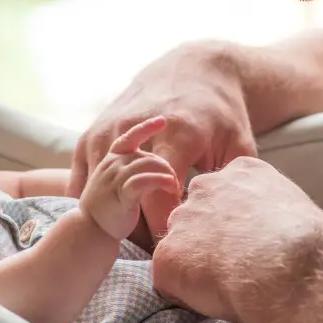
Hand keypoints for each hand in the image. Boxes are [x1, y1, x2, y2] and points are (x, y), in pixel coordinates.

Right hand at [67, 43, 257, 240]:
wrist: (194, 69)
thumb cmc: (221, 113)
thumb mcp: (239, 144)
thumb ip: (230, 181)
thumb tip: (220, 221)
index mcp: (176, 135)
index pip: (160, 196)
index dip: (166, 230)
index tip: (176, 249)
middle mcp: (133, 129)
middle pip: (128, 198)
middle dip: (143, 232)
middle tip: (160, 252)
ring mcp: (108, 130)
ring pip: (101, 191)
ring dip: (119, 217)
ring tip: (142, 235)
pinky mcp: (92, 132)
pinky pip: (83, 178)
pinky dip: (97, 200)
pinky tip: (117, 213)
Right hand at [79, 117, 180, 240]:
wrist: (85, 232)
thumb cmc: (105, 210)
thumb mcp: (112, 184)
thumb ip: (128, 171)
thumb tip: (153, 166)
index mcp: (110, 159)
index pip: (128, 138)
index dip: (144, 128)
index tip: (162, 121)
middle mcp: (111, 164)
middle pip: (145, 154)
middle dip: (164, 165)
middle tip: (174, 181)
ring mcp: (113, 178)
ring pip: (146, 164)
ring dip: (166, 173)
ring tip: (174, 186)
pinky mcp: (120, 194)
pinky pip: (143, 180)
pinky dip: (160, 180)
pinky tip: (170, 186)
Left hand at [151, 157, 322, 322]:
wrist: (291, 266)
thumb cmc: (310, 244)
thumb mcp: (298, 206)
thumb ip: (276, 208)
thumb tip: (287, 234)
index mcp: (242, 171)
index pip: (224, 193)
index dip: (235, 224)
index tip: (254, 244)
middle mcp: (206, 186)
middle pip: (196, 215)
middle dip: (209, 240)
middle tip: (240, 267)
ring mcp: (183, 219)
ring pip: (181, 247)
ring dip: (197, 266)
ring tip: (231, 284)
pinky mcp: (168, 255)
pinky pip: (170, 282)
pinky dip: (187, 295)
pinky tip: (216, 297)